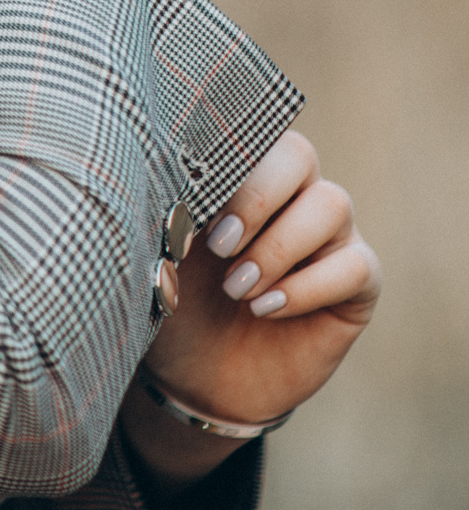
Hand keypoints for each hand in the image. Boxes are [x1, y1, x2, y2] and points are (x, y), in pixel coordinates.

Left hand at [125, 131, 380, 484]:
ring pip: (332, 204)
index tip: (189, 198)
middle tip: (218, 244)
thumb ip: (163, 218)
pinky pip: (354, 266)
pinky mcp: (355, 285)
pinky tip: (265, 309)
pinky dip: (307, 286)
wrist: (196, 377)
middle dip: (256, 196)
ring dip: (278, 245)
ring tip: (237, 288)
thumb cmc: (172, 302)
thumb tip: (161, 189)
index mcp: (238, 177)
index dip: (226, 156)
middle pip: (299, 155)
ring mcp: (328, 237)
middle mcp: (290, 197)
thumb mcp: (155, 257)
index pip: (249, 132)